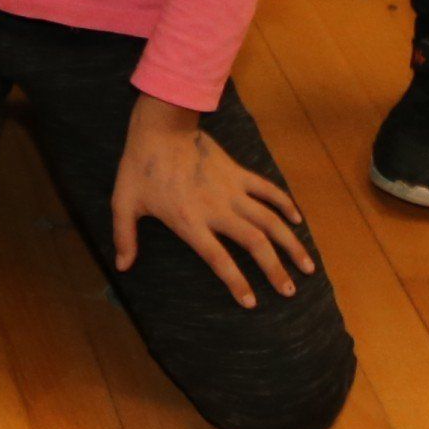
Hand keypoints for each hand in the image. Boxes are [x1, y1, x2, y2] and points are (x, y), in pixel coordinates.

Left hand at [111, 96, 316, 306]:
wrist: (160, 126)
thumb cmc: (140, 166)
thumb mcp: (124, 201)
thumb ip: (124, 236)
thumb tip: (122, 266)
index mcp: (190, 221)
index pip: (218, 259)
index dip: (236, 282)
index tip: (251, 302)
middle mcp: (217, 209)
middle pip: (254, 244)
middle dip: (274, 270)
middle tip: (289, 291)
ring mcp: (232, 190)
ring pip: (270, 221)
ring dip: (290, 244)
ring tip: (307, 266)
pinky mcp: (238, 173)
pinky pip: (268, 190)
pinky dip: (285, 204)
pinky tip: (298, 220)